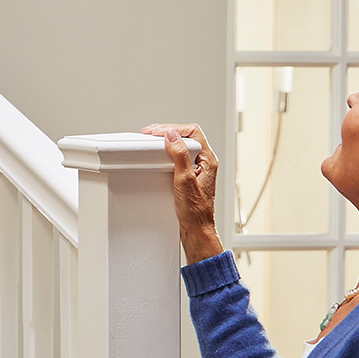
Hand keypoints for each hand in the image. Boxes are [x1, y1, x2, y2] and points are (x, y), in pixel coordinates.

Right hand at [144, 123, 224, 263]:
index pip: (193, 132)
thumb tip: (172, 136)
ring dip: (166, 142)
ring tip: (152, 142)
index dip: (173, 128)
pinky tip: (157, 157)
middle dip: (167, 132)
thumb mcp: (184, 180)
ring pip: (182, 147)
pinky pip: (178, 158)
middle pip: (187, 137)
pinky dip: (166, 154)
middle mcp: (204, 163)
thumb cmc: (195, 211)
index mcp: (208, 160)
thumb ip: (180, 155)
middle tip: (150, 133)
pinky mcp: (189, 177)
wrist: (196, 229)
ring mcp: (197, 170)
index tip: (155, 131)